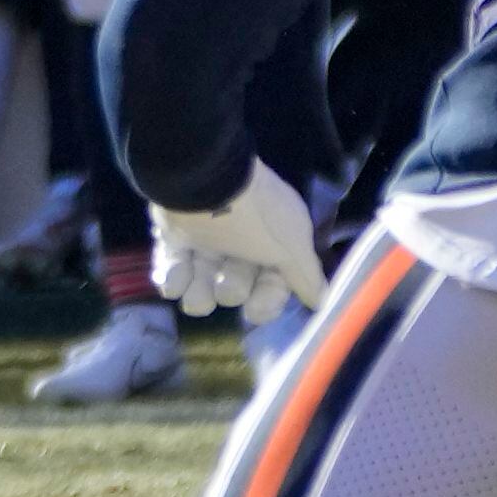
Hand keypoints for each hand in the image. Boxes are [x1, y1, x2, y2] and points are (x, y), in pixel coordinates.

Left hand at [153, 159, 329, 315]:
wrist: (201, 185)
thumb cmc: (254, 219)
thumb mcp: (291, 247)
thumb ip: (306, 276)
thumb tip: (323, 301)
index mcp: (274, 241)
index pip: (274, 283)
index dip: (267, 301)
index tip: (255, 311)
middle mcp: (243, 241)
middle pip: (238, 285)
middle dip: (231, 291)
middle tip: (224, 285)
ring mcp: (208, 238)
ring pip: (203, 282)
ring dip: (199, 295)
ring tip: (194, 297)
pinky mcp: (176, 237)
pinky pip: (174, 268)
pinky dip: (174, 280)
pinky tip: (174, 285)